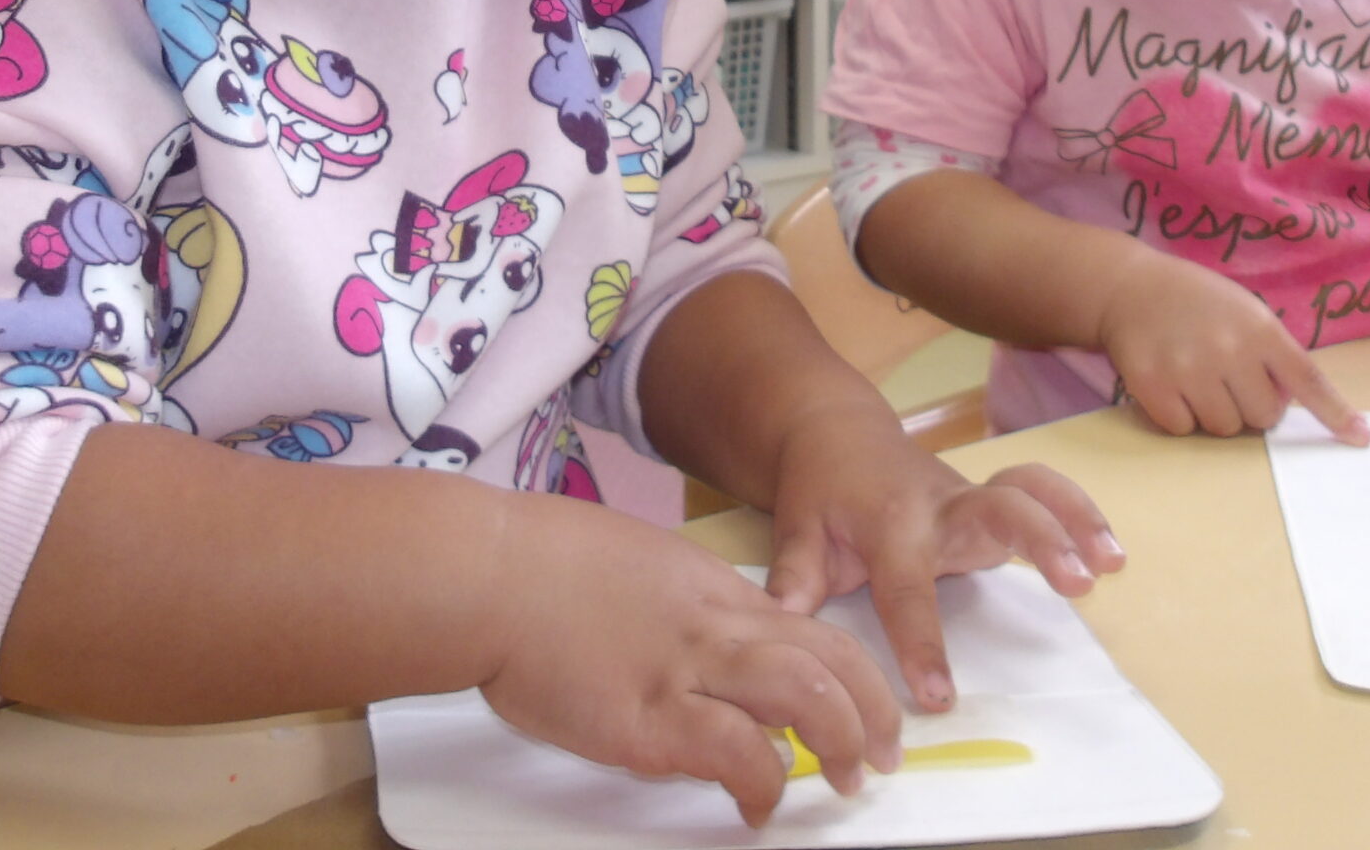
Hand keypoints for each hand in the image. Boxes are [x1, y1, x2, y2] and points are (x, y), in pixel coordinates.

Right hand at [479, 491, 902, 826]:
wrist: (487, 573)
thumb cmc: (540, 565)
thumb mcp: (635, 564)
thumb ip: (678, 604)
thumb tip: (700, 646)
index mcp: (709, 590)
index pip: (811, 627)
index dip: (856, 672)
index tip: (869, 706)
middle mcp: (711, 625)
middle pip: (829, 659)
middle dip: (872, 711)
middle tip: (882, 755)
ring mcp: (682, 669)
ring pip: (803, 694)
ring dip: (840, 741)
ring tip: (847, 780)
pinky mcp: (644, 719)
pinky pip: (733, 751)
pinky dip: (761, 782)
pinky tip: (757, 807)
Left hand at [762, 398, 1123, 714]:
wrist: (836, 433)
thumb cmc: (817, 492)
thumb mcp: (796, 531)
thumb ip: (794, 580)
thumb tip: (782, 627)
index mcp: (889, 525)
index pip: (907, 591)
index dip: (922, 644)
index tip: (939, 698)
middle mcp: (939, 507)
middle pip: (995, 510)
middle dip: (1038, 539)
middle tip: (1077, 582)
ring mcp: (969, 500)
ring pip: (1028, 491)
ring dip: (1074, 519)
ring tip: (1111, 563)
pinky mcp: (989, 502)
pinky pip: (1040, 493)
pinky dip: (1078, 511)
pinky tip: (1111, 551)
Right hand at [1098, 249, 1369, 445]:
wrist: (1127, 286)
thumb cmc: (1196, 302)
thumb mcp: (1244, 311)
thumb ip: (1271, 352)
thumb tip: (1290, 406)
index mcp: (1260, 329)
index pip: (1307, 379)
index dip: (1335, 413)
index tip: (1360, 439)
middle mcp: (1228, 349)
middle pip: (1263, 418)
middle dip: (1249, 407)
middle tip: (1228, 380)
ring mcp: (1188, 368)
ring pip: (1223, 428)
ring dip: (1214, 414)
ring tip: (1197, 380)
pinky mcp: (1151, 384)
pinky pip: (1181, 428)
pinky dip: (1178, 415)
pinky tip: (1170, 385)